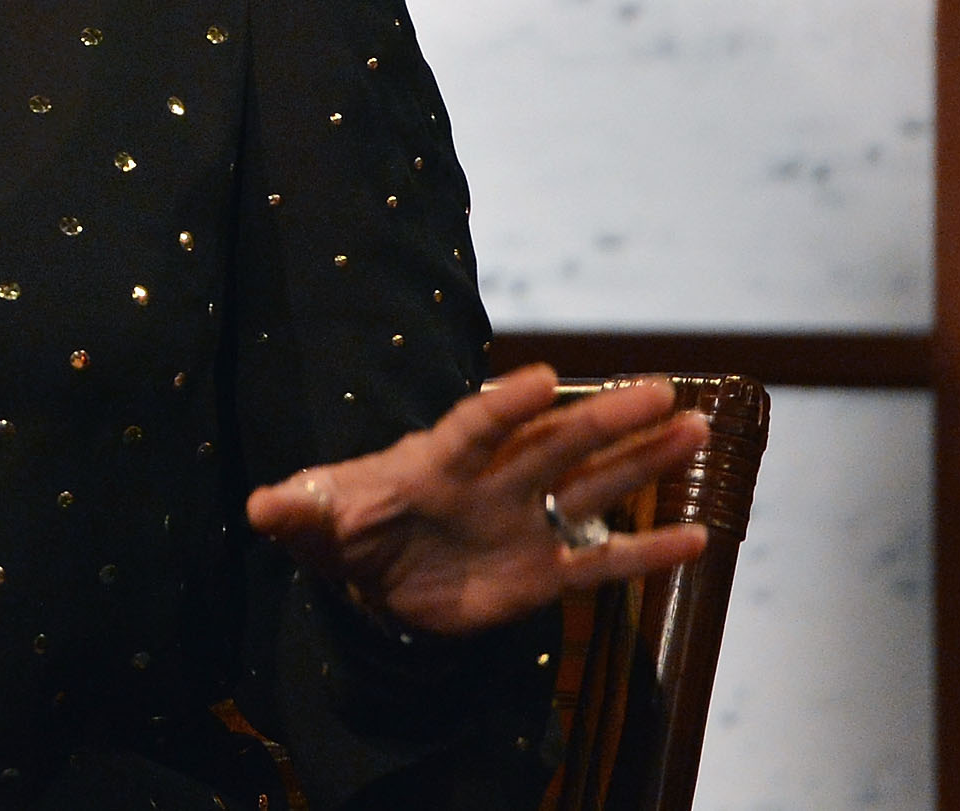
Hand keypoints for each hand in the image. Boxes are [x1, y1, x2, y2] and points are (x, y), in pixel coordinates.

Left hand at [245, 364, 711, 637]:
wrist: (372, 581)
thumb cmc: (342, 531)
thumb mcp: (311, 523)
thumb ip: (296, 512)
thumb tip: (258, 508)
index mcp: (434, 463)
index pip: (472, 426)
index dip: (503, 404)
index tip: (541, 378)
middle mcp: (491, 483)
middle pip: (554, 443)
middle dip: (603, 419)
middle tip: (658, 390)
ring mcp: (523, 524)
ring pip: (592, 487)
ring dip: (643, 462)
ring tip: (696, 430)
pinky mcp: (543, 574)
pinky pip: (601, 562)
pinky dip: (648, 552)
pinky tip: (700, 537)